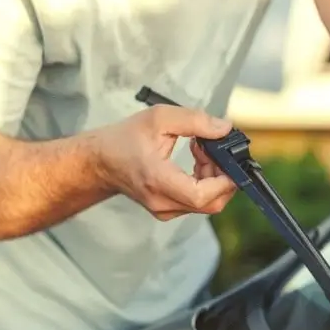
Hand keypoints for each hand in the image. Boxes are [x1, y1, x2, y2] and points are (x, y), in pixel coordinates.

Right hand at [95, 105, 237, 220]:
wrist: (100, 162)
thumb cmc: (124, 140)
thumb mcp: (159, 118)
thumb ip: (195, 121)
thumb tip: (225, 129)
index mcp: (158, 180)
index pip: (202, 195)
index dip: (225, 180)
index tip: (230, 159)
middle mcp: (163, 202)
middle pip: (212, 202)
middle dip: (223, 175)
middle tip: (213, 149)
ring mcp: (166, 210)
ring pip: (208, 202)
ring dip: (215, 176)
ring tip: (202, 150)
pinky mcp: (169, 210)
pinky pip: (199, 202)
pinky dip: (206, 182)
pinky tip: (197, 162)